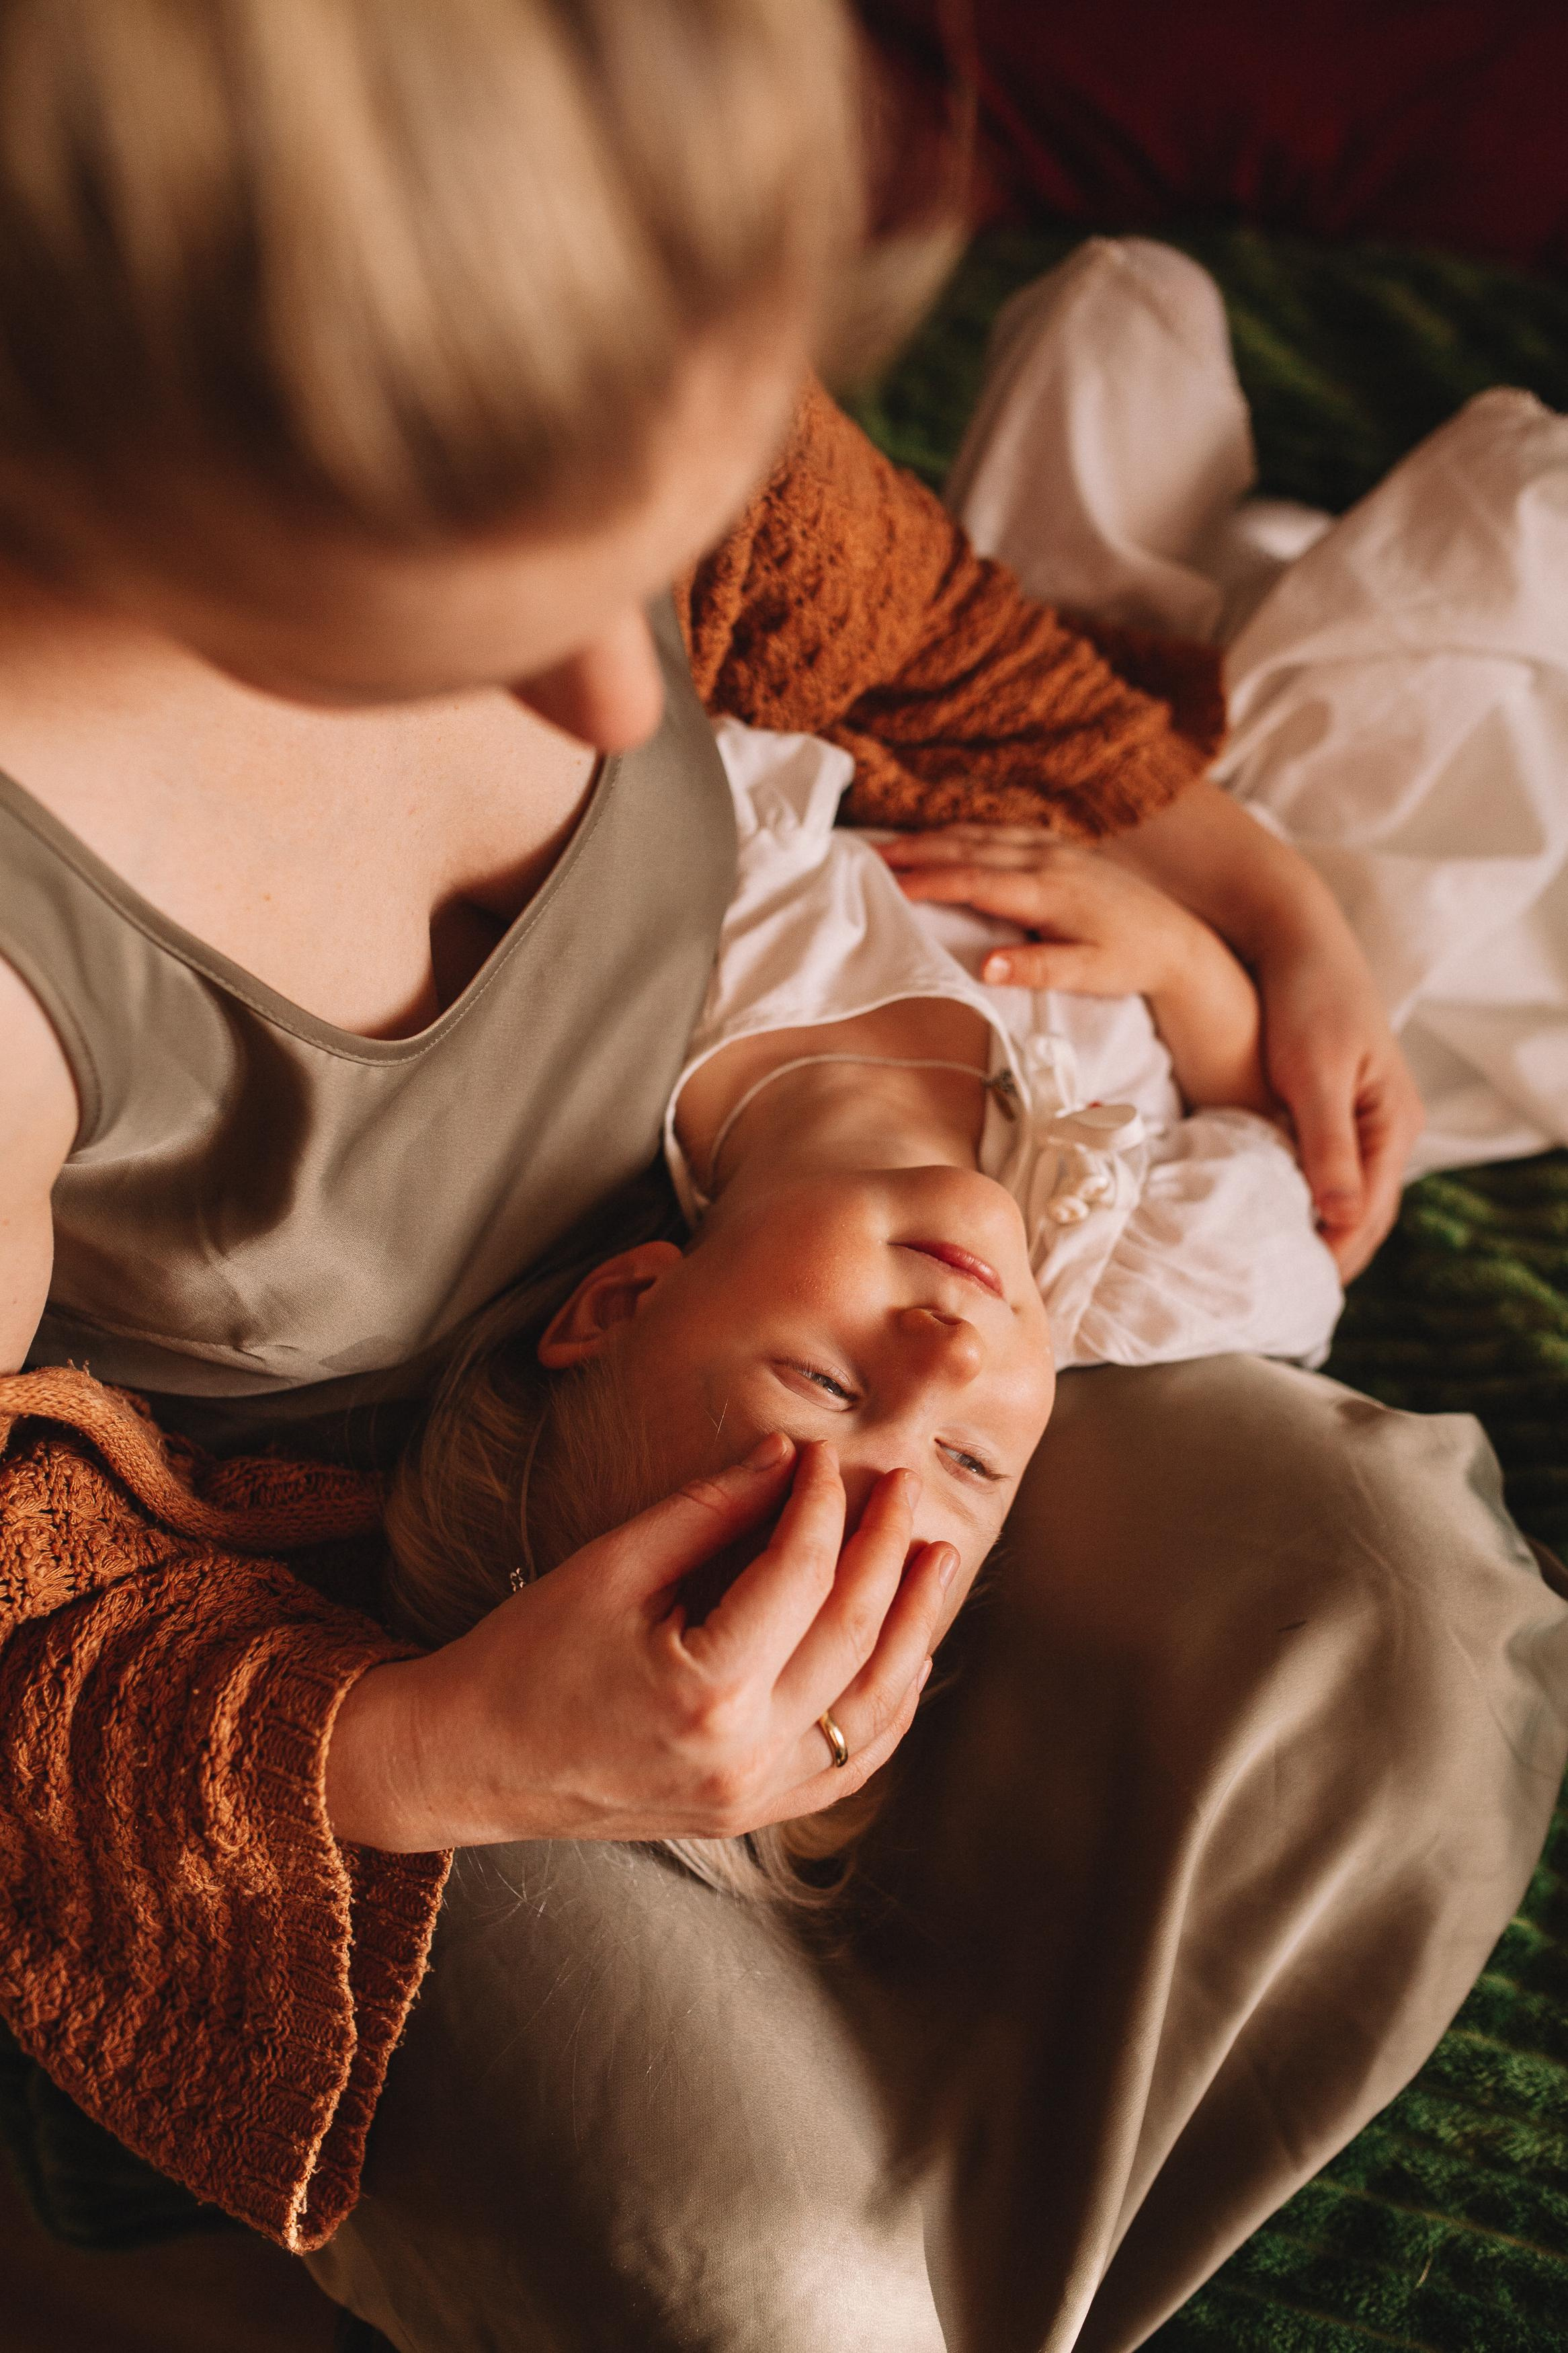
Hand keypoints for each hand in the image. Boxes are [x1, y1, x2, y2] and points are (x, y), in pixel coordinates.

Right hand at [325, 1434, 956, 1852]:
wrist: (468, 1761)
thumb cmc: (524, 1657)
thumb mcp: (608, 1567)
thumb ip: (707, 1511)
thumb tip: (786, 1456)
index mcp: (704, 1690)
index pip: (799, 1573)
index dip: (821, 1503)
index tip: (825, 1455)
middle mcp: (743, 1756)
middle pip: (853, 1633)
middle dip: (886, 1546)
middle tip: (904, 1483)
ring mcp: (755, 1798)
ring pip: (874, 1707)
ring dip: (913, 1626)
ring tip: (933, 1556)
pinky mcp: (753, 1815)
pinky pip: (850, 1763)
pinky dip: (888, 1704)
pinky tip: (905, 1652)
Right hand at [879, 825, 1270, 1115]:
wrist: (1177, 939)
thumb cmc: (1130, 961)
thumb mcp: (1088, 974)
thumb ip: (1038, 969)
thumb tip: (985, 967)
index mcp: (1049, 892)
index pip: (975, 880)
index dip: (929, 880)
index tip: (888, 883)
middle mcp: (1049, 860)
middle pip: (970, 847)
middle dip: (917, 849)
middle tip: (868, 853)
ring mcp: (1055, 848)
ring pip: (983, 833)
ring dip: (935, 836)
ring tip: (892, 843)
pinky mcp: (1061, 847)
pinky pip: (1002, 831)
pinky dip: (965, 831)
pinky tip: (945, 835)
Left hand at [1252, 926, 1423, 1278]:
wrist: (1295, 941)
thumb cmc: (1306, 1000)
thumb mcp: (1314, 1074)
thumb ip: (1327, 1145)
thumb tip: (1342, 1219)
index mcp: (1392, 1125)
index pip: (1367, 1216)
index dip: (1330, 1259)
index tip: (1285, 1295)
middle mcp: (1387, 1128)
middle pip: (1362, 1216)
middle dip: (1326, 1258)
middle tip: (1273, 1301)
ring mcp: (1364, 1119)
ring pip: (1345, 1197)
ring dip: (1316, 1234)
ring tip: (1269, 1273)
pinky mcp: (1334, 1108)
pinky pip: (1326, 1172)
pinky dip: (1304, 1201)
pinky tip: (1269, 1217)